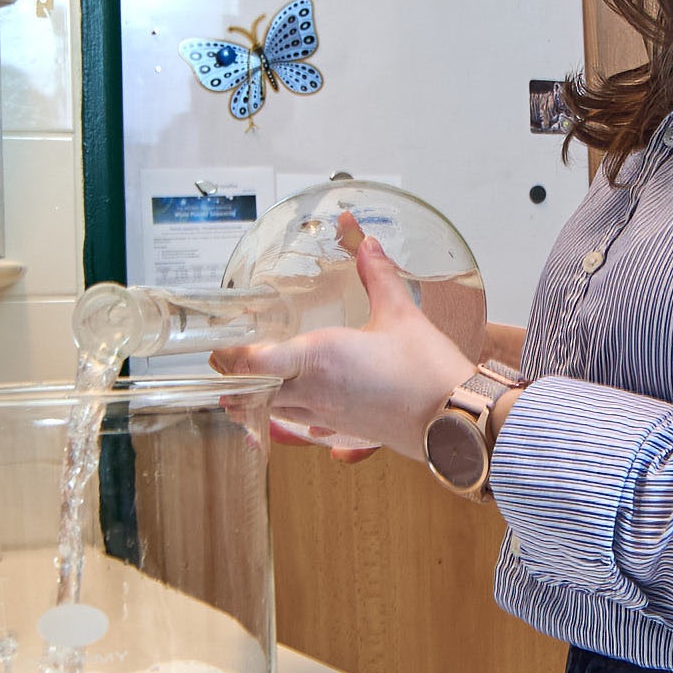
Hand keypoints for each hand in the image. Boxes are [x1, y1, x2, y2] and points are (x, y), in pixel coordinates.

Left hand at [210, 221, 474, 462]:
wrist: (454, 420)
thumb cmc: (428, 370)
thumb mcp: (401, 313)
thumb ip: (377, 275)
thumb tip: (365, 241)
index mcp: (320, 358)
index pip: (255, 361)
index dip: (230, 355)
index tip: (217, 346)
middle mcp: (314, 391)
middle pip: (254, 392)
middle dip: (233, 378)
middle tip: (220, 363)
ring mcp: (326, 416)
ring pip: (274, 412)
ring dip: (254, 399)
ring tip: (242, 385)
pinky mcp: (343, 431)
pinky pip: (300, 426)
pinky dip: (284, 416)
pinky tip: (291, 407)